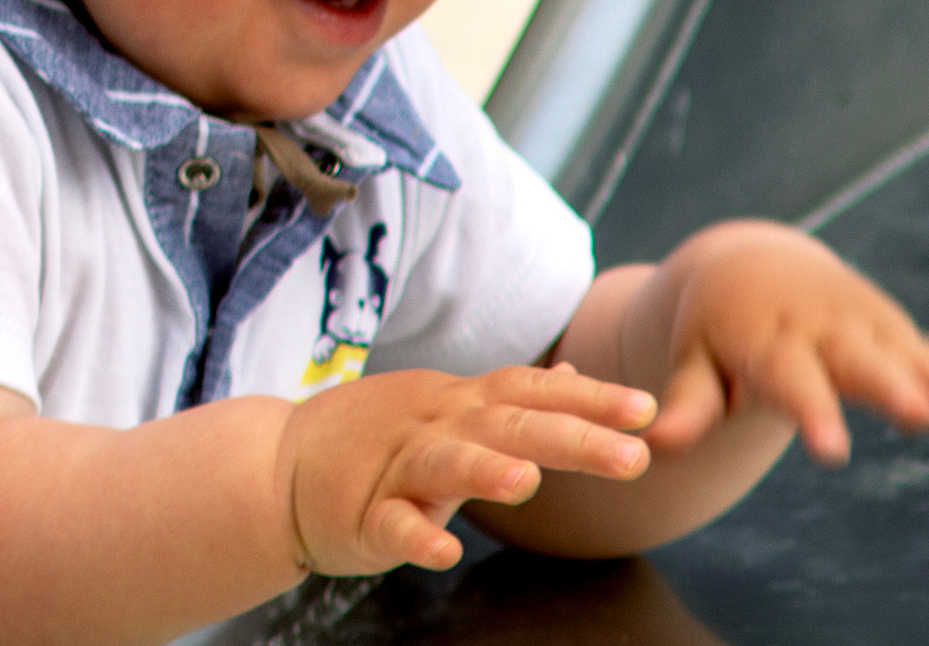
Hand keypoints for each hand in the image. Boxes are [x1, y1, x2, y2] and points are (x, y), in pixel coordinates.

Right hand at [276, 363, 657, 574]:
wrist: (280, 462)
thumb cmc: (378, 435)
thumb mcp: (449, 404)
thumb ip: (512, 397)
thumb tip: (575, 378)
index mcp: (461, 401)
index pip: (533, 390)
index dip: (591, 398)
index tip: (648, 410)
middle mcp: (435, 424)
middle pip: (509, 424)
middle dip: (574, 437)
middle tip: (634, 455)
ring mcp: (396, 466)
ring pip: (445, 462)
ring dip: (486, 470)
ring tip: (528, 484)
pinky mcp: (362, 513)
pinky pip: (391, 523)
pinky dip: (416, 535)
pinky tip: (445, 550)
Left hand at [636, 222, 928, 465]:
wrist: (750, 263)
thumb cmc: (714, 328)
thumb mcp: (692, 359)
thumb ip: (686, 403)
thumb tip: (651, 444)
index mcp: (766, 336)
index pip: (790, 376)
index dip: (813, 412)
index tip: (832, 452)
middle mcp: (821, 325)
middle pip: (859, 358)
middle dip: (889, 385)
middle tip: (919, 415)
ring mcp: (862, 322)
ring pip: (908, 353)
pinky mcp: (890, 327)